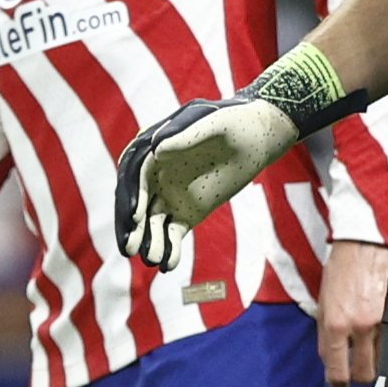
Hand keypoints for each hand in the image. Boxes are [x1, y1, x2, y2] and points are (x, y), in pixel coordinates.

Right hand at [114, 93, 297, 268]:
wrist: (258, 136)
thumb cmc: (235, 120)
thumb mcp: (213, 121)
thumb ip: (185, 133)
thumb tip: (156, 150)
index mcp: (152, 148)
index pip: (134, 175)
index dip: (131, 195)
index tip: (135, 216)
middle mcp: (155, 174)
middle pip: (136, 203)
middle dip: (131, 227)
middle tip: (129, 249)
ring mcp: (169, 194)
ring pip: (152, 223)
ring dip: (149, 242)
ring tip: (153, 260)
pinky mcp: (186, 212)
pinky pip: (173, 233)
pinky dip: (170, 249)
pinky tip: (168, 266)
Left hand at [319, 239, 387, 386]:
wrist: (363, 241)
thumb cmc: (339, 270)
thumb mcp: (323, 303)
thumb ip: (327, 333)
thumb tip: (333, 358)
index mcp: (334, 324)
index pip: (336, 370)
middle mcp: (358, 326)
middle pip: (365, 373)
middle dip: (363, 380)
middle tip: (363, 380)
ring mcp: (382, 320)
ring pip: (385, 359)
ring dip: (380, 362)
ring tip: (378, 355)